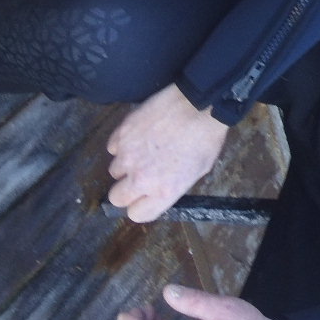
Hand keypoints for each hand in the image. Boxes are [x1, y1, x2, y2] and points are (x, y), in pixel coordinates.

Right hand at [107, 84, 228, 222]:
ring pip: (114, 170)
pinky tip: (139, 134)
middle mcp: (141, 178)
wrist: (198, 104)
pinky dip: (122, 143)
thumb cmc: (205, 137)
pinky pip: (113, 147)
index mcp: (163, 192)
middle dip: (125, 190)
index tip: (143, 198)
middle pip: (117, 198)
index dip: (140, 206)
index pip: (137, 215)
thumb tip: (158, 190)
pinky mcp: (121, 134)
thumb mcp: (197, 172)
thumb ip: (172, 187)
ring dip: (126, 164)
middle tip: (137, 177)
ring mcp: (128, 156)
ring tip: (144, 150)